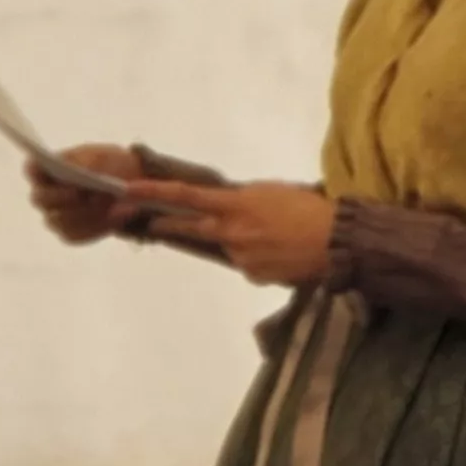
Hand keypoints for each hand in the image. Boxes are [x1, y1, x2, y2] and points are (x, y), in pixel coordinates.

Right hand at [26, 143, 147, 244]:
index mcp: (45, 169)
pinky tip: (116, 215)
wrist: (122, 186)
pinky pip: (77, 234)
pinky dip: (97, 226)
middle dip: (64, 196)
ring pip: (60, 220)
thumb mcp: (100, 156)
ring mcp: (53, 216)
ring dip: (87, 211)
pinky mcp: (68, 233)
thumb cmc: (104, 165)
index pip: (31, 169)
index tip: (62, 170)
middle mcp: (43, 195)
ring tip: (112, 201)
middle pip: (41, 199)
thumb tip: (84, 170)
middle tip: (88, 193)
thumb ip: (89, 161)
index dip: (39, 171)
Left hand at [120, 179, 337, 287]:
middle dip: (168, 222)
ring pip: (227, 246)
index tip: (127, 190)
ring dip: (239, 239)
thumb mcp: (273, 191)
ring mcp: (240, 257)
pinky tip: (282, 251)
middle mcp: (231, 232)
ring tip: (274, 234)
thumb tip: (228, 206)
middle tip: (151, 220)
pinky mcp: (253, 275)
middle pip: (191, 227)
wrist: (337, 242)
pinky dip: (258, 256)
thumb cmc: (309, 208)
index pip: (186, 196)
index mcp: (236, 204)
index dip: (154, 192)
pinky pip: (248, 263)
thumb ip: (244, 198)